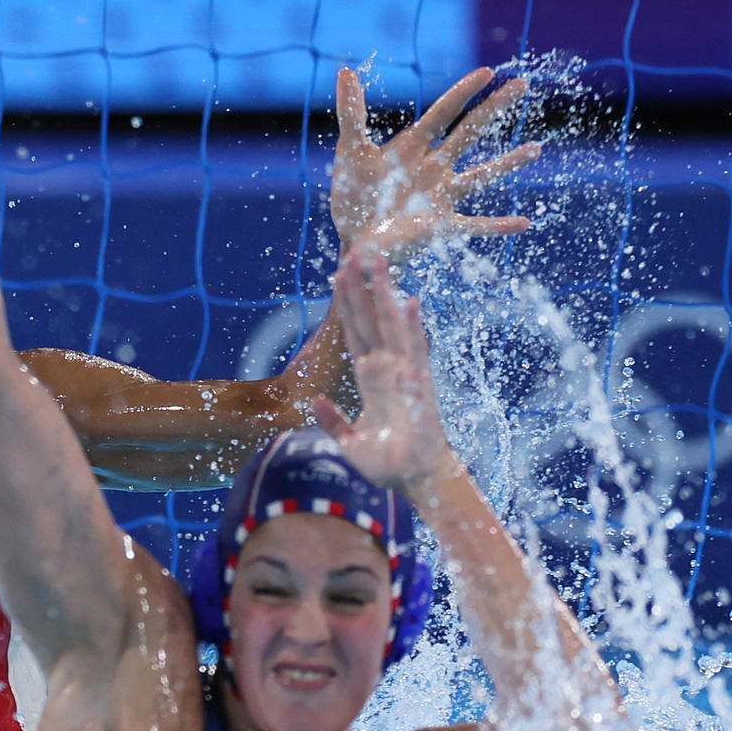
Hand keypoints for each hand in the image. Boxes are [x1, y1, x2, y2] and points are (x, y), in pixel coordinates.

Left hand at [311, 247, 457, 494]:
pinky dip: (412, 327)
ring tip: (378, 261)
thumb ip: (332, 420)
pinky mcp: (419, 385)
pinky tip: (409, 301)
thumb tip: (313, 401)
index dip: (346, 303)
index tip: (338, 273)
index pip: (354, 331)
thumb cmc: (384, 462)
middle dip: (363, 286)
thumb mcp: (348, 441)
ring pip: (390, 324)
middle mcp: (386, 368)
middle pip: (370, 318)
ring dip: (384, 293)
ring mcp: (403, 373)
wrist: (413, 480)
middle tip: (357, 250)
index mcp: (368, 377)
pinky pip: (415, 351)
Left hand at [330, 66, 541, 265]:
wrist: (354, 237)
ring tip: (535, 150)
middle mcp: (434, 168)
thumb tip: (344, 71)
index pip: (443, 113)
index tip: (486, 72)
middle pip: (469, 133)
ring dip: (507, 164)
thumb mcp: (351, 151)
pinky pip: (476, 226)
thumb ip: (351, 113)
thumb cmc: (354, 194)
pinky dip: (499, 226)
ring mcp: (442, 196)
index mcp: (414, 147)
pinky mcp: (441, 226)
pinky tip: (524, 224)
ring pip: (481, 177)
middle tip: (521, 84)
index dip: (463, 92)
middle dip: (493, 109)